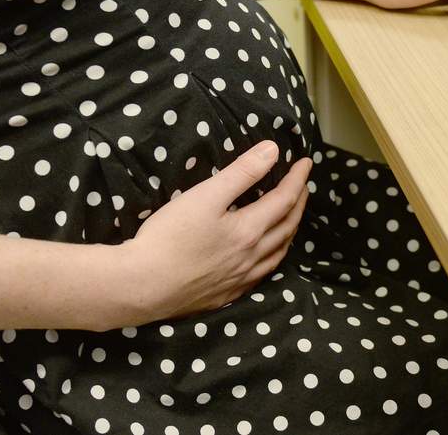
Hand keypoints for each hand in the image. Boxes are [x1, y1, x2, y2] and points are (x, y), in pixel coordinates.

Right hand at [125, 141, 310, 322]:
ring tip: (291, 219)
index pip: (284, 200)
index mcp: (249, 231)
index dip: (297, 179)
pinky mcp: (224, 296)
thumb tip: (273, 152)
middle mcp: (251, 258)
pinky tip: (263, 258)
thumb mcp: (205, 196)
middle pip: (287, 228)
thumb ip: (242, 173)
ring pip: (277, 255)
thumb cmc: (169, 238)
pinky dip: (271, 259)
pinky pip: (260, 275)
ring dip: (289, 233)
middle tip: (303, 186)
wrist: (141, 287)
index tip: (306, 163)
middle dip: (299, 204)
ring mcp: (239, 280)